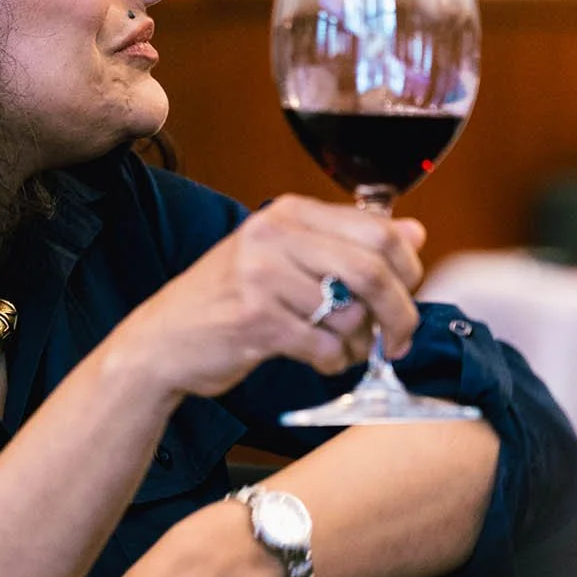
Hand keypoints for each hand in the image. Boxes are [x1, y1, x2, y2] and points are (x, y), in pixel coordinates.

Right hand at [106, 195, 425, 401]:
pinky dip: (333, 363)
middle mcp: (275, 235)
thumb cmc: (228, 300)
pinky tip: (320, 361)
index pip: (378, 231)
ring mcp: (262, 276)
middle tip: (399, 340)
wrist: (161, 341)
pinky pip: (324, 347)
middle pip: (373, 271)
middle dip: (400, 314)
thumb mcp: (287, 258)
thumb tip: (415, 233)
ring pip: (351, 316)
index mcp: (289, 212)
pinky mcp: (255, 320)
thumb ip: (348, 243)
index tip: (407, 296)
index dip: (408, 270)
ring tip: (341, 350)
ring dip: (359, 345)